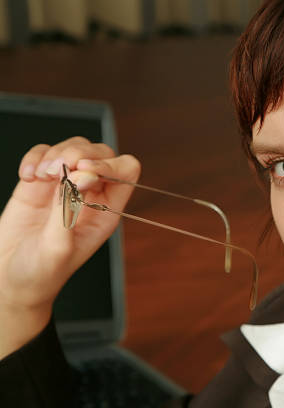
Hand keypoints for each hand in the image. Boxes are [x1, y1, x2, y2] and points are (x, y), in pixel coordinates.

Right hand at [0, 137, 140, 356]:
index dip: (108, 164)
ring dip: (56, 154)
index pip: (125, 171)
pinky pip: (45, 152)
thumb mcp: (57, 248)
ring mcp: (66, 185)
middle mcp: (91, 194)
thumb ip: (68, 211)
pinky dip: (35, 157)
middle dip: (79, 152)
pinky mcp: (41, 182)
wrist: (9, 279)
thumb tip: (80, 177)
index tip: (82, 171)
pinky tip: (27, 177)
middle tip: (57, 170)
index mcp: (107, 210)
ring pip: (74, 147)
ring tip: (39, 177)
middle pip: (101, 152)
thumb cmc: (41, 273)